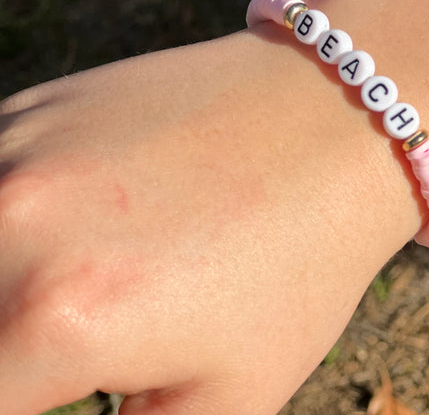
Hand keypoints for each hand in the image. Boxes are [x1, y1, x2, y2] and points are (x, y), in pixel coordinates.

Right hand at [0, 30, 416, 414]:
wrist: (336, 118)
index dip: (27, 398)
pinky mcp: (42, 103)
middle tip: (73, 345)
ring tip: (89, 277)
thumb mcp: (228, 395)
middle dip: (15, 351)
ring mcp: (20, 147)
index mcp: (56, 316)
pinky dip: (12, 219)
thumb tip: (59, 403)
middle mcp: (13, 219)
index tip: (63, 384)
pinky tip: (77, 219)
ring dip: (11, 277)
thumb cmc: (301, 255)